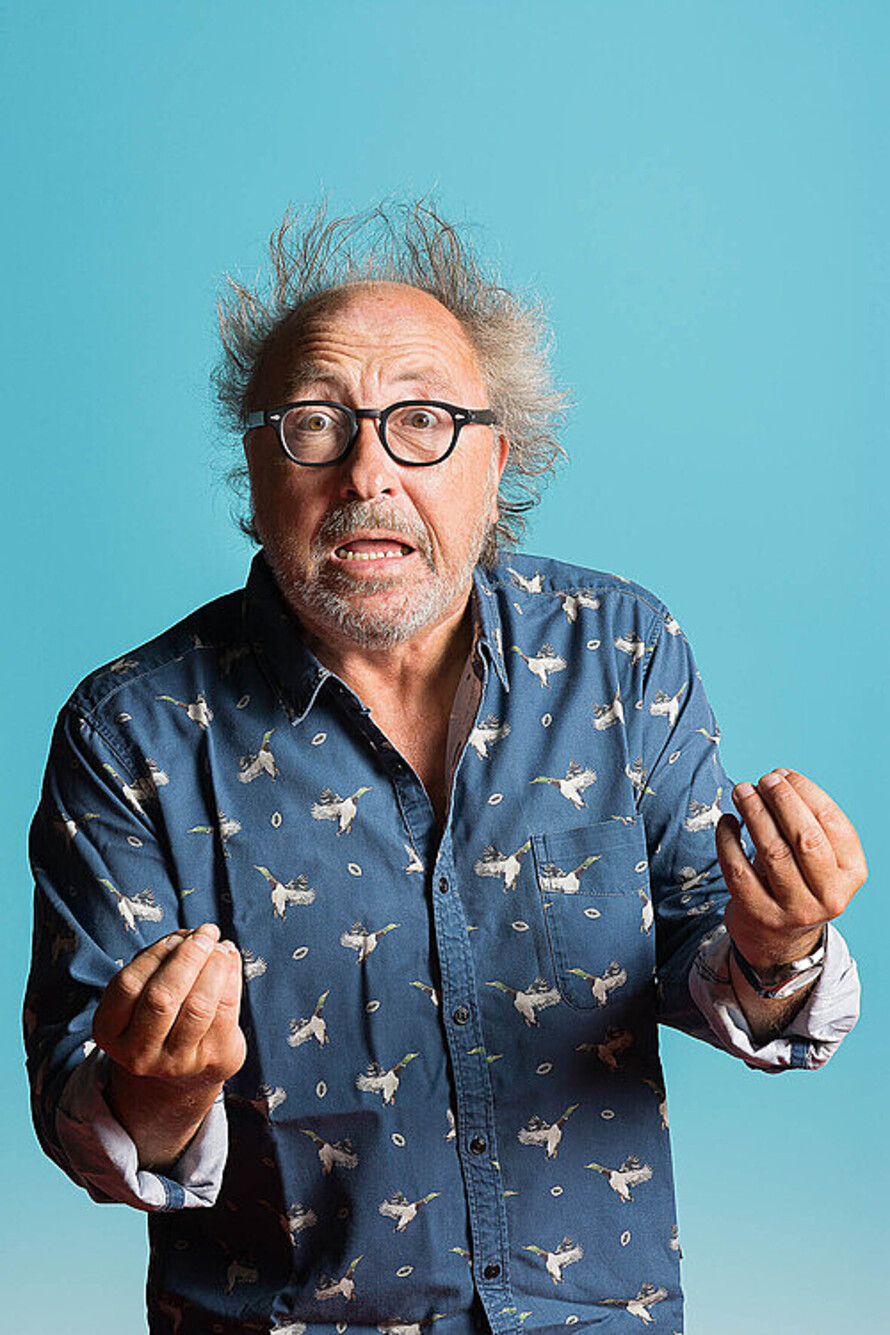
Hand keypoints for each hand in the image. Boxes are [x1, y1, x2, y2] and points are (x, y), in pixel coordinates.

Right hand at [93, 922, 246, 1092]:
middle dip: (188, 958)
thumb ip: (160, 961)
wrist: (183, 1070)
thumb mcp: (144, 990)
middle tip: (207, 932)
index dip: (155, 955)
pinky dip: (232, 979)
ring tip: (222, 946)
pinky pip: (226, 1013)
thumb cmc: (161, 1015)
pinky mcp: (213, 1061)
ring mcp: (176, 1063)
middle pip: (162, 998)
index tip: (178, 937)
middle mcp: (138, 1054)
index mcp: (110, 1030)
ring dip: (215, 966)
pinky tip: (230, 962)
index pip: (128, 985)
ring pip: (198, 1007)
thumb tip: (192, 937)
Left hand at [715, 769, 865, 968]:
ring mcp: (795, 910)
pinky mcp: (760, 915)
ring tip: (742, 791)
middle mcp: (830, 896)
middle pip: (804, 838)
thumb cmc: (798, 882)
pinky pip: (739, 870)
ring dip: (754, 814)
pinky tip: (726, 822)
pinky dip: (728, 841)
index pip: (832, 823)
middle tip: (762, 780)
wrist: (779, 940)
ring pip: (773, 852)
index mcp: (852, 873)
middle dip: (781, 801)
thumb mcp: (820, 859)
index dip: (806, 792)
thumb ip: (808, 823)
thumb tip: (779, 779)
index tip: (783, 773)